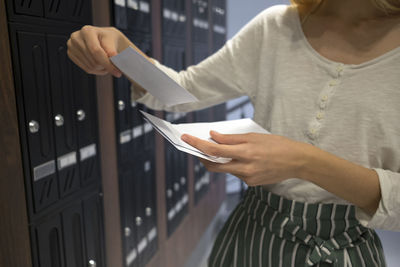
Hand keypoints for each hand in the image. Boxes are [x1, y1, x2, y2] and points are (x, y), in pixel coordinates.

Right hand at [67, 26, 132, 76]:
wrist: (103, 38)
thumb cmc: (109, 38)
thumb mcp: (113, 40)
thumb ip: (111, 48)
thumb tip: (113, 57)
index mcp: (87, 31)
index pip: (96, 51)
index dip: (107, 63)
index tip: (118, 72)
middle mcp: (76, 37)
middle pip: (93, 61)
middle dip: (106, 67)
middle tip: (115, 67)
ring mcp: (72, 47)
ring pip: (90, 67)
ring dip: (102, 69)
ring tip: (108, 64)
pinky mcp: (71, 55)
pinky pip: (86, 69)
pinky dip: (97, 70)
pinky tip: (101, 65)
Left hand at [181, 131, 309, 185]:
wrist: (297, 161)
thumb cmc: (277, 145)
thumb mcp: (254, 136)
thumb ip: (232, 139)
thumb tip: (213, 137)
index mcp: (246, 152)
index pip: (214, 150)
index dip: (197, 144)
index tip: (186, 138)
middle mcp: (245, 168)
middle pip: (214, 165)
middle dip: (202, 157)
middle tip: (197, 148)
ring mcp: (248, 178)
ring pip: (225, 170)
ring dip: (220, 161)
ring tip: (223, 150)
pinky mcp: (251, 183)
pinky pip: (236, 174)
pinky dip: (235, 165)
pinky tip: (245, 159)